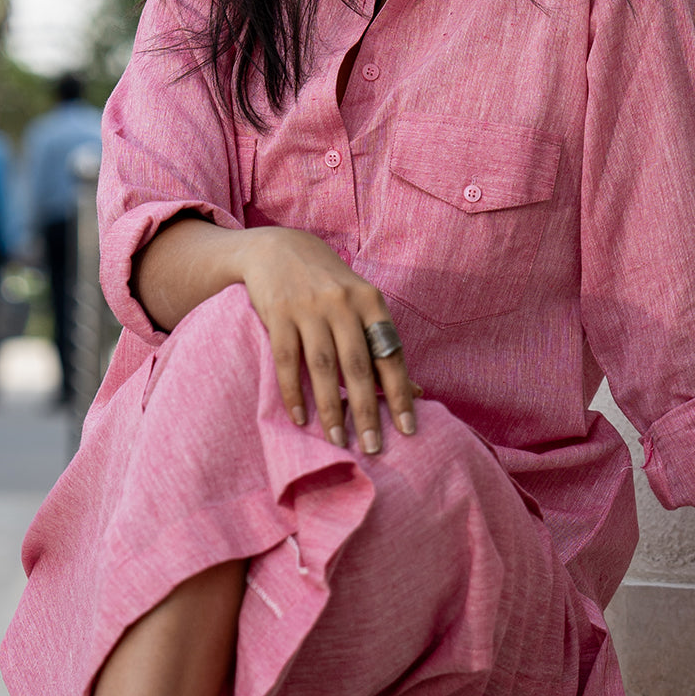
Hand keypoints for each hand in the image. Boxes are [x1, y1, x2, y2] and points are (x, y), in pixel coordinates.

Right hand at [241, 228, 417, 452]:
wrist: (278, 248)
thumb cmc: (328, 284)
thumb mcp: (361, 304)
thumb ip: (384, 345)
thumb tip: (416, 392)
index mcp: (370, 302)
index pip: (390, 354)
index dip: (400, 394)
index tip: (409, 429)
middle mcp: (342, 303)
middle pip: (357, 366)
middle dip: (366, 411)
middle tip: (373, 447)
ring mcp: (309, 308)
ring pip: (323, 367)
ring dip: (330, 408)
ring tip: (338, 441)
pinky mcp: (278, 313)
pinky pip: (287, 360)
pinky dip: (292, 392)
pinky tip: (300, 418)